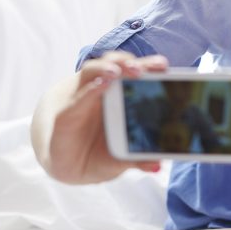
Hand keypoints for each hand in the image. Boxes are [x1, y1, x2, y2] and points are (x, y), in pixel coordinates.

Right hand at [32, 50, 167, 183]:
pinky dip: (90, 90)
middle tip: (143, 68)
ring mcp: (83, 97)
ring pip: (93, 71)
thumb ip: (138, 158)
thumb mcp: (121, 158)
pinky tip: (102, 84)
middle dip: (130, 63)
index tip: (163, 66)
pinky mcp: (67, 112)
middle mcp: (103, 91)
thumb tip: (157, 165)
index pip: (134, 74)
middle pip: (116, 65)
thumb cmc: (99, 153)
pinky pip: (79, 97)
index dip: (148, 67)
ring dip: (107, 68)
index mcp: (121, 98)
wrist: (68, 165)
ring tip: (118, 72)